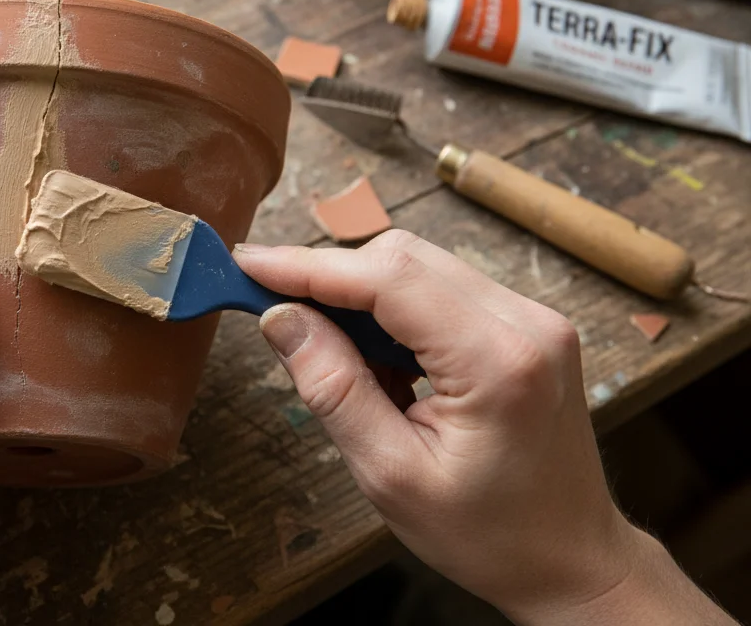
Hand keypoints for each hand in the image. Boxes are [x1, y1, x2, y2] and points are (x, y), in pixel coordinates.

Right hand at [235, 231, 734, 624]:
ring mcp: (534, 319)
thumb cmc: (489, 534)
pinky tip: (380, 362)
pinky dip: (396, 312)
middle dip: (329, 277)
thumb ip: (333, 387)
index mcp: (497, 361)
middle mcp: (526, 323)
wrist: (572, 561)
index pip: (387, 278)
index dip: (308, 266)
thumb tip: (281, 318)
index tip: (248, 265)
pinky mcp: (528, 326)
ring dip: (362, 297)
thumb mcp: (390, 474)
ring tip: (334, 356)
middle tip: (272, 311)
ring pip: (422, 267)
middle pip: (404, 258)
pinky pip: (444, 290)